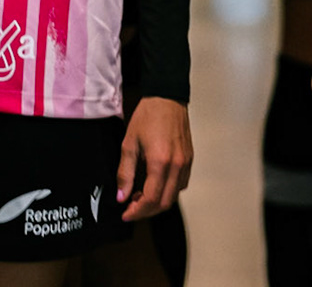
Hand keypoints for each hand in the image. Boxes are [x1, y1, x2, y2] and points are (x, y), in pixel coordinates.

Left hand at [116, 96, 192, 220]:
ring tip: (140, 195)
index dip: (137, 211)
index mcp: (160, 162)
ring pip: (174, 196)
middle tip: (131, 207)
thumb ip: (125, 172)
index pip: (150, 199)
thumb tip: (121, 195)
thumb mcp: (129, 143)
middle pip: (164, 203)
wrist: (167, 97)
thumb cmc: (148, 116)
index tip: (126, 214)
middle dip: (146, 211)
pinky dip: (168, 191)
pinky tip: (155, 185)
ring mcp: (186, 164)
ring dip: (157, 202)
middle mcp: (177, 166)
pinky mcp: (189, 160)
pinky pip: (181, 185)